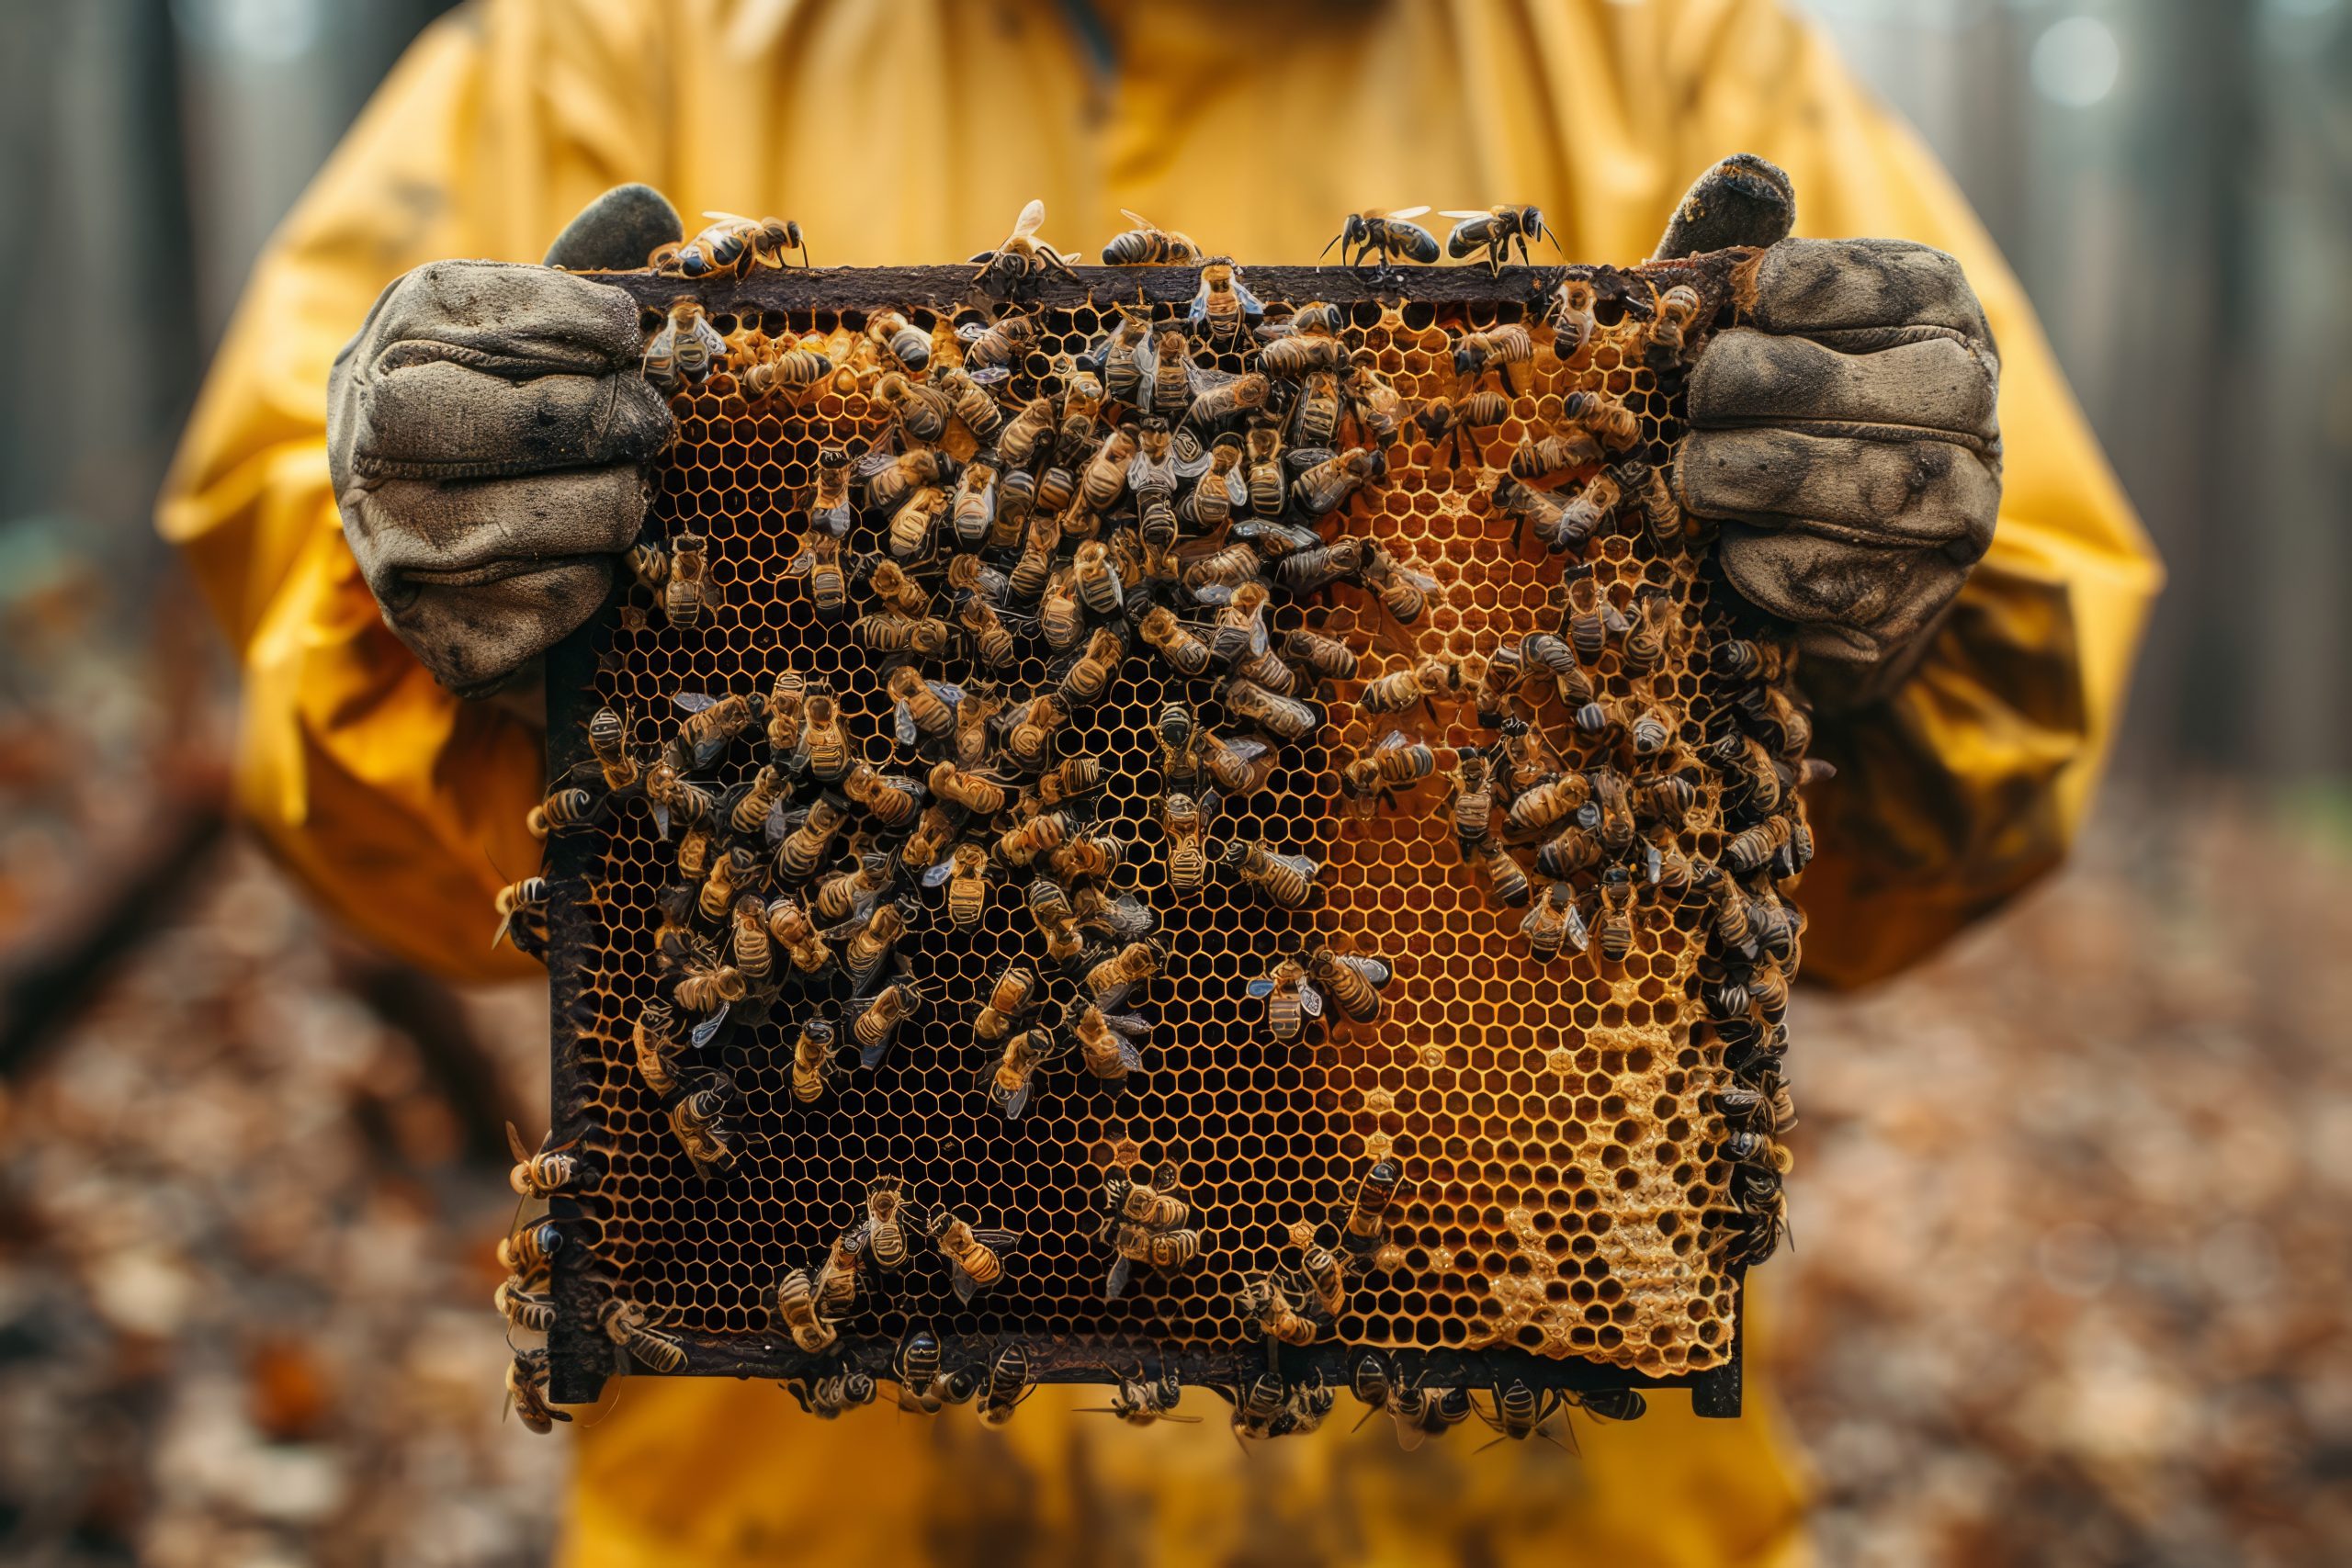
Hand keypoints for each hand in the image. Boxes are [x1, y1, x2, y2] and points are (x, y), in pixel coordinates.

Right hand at [327, 185, 684, 696]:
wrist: (456, 574)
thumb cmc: (509, 430)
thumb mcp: (529, 344)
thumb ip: (581, 281)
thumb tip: (648, 209)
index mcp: (393, 342)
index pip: (478, 310)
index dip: (574, 320)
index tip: (631, 333)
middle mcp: (368, 437)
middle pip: (520, 419)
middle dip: (608, 418)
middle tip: (654, 422)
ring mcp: (393, 541)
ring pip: (547, 518)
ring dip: (614, 505)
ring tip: (627, 491)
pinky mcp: (435, 632)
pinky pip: (554, 600)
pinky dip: (593, 583)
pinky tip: (584, 564)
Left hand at [1658, 155, 2002, 709]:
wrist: (1782, 558)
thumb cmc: (1753, 408)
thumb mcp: (1737, 324)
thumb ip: (1738, 250)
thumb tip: (1747, 178)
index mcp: (1937, 315)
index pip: (1910, 285)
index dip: (1827, 287)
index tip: (1749, 295)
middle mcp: (1968, 402)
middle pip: (1915, 385)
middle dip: (1791, 385)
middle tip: (1699, 394)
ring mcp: (1958, 506)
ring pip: (1890, 484)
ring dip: (1775, 477)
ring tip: (1693, 476)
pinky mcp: (1918, 595)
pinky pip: (1857, 580)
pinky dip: (1779, 565)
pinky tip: (1728, 553)